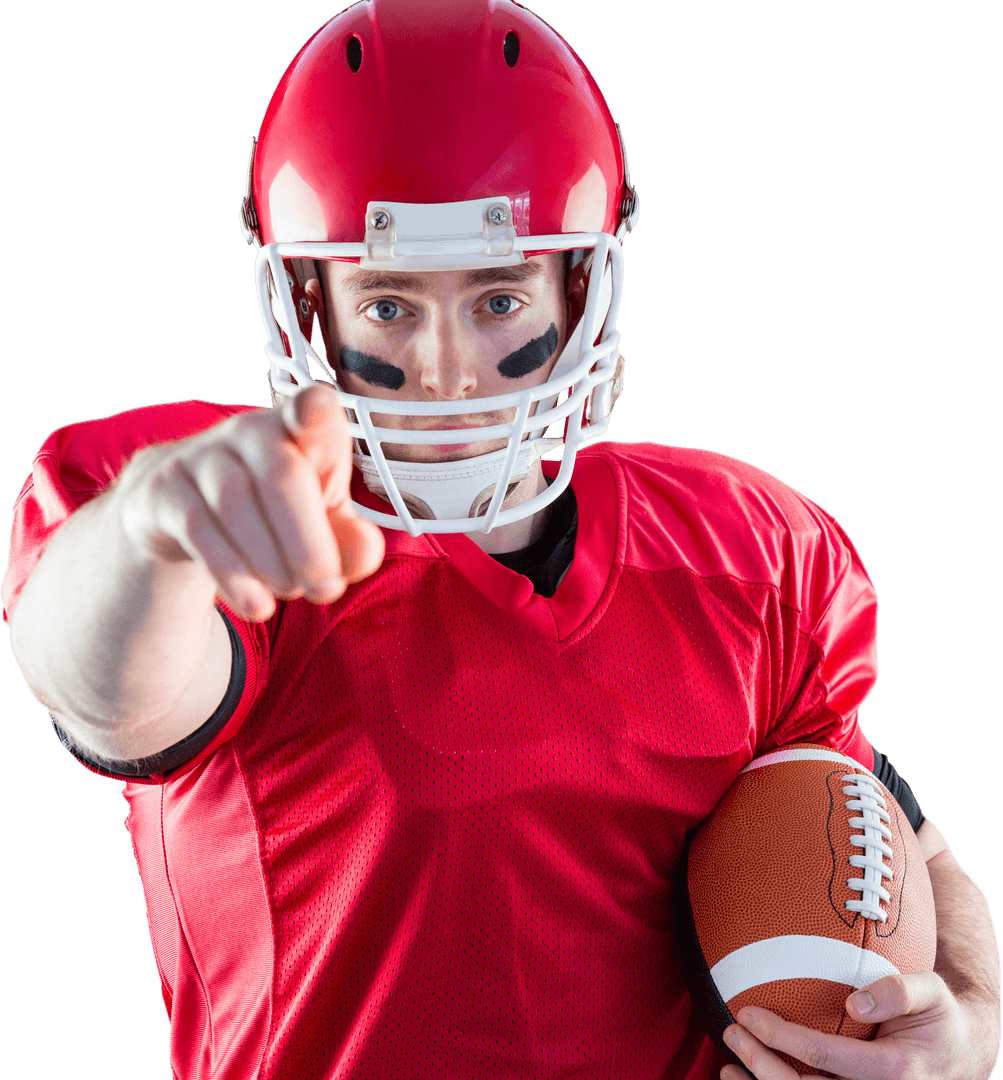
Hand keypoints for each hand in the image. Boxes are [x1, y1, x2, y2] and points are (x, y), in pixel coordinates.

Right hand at [117, 384, 384, 620]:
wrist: (184, 513)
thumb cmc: (274, 511)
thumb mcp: (322, 526)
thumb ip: (351, 542)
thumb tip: (365, 556)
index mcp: (302, 430)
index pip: (311, 408)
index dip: (313, 408)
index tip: (313, 409)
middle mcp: (250, 431)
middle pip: (281, 476)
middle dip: (309, 543)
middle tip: (325, 589)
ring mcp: (201, 456)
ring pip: (236, 502)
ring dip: (270, 561)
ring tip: (289, 593)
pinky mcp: (163, 489)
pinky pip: (198, 529)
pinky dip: (232, 573)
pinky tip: (255, 605)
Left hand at [719, 970, 997, 1079]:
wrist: (964, 1054)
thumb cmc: (941, 1017)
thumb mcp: (933, 992)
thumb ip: (899, 990)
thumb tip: (855, 1001)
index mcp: (897, 1071)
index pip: (824, 1056)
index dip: (780, 1036)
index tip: (747, 1013)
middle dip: (761, 1064)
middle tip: (730, 1032)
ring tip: (727, 1069)